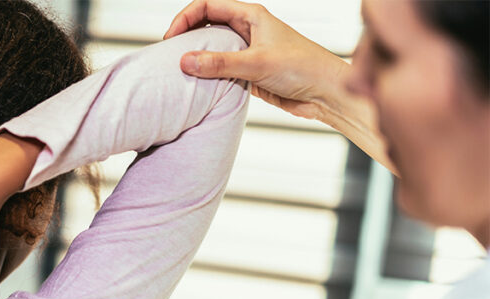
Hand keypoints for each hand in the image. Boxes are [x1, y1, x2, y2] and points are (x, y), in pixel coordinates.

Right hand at [164, 0, 393, 171]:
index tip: (171, 38)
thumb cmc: (303, 68)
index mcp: (251, 16)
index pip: (207, 6)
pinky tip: (197, 88)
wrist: (325, 94)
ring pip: (211, 50)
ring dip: (195, 59)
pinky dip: (206, 77)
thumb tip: (185, 60)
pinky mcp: (247, 73)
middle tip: (169, 56)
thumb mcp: (257, 63)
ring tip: (178, 73)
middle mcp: (247, 31)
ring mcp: (246, 52)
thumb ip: (219, 63)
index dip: (185, 18)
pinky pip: (219, 71)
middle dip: (185, 37)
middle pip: (205, 26)